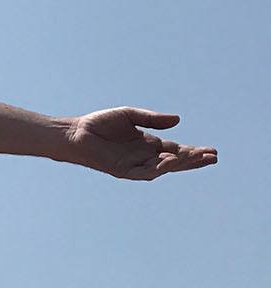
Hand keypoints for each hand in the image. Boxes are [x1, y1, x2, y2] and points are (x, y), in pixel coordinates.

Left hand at [64, 107, 217, 180]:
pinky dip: (158, 168)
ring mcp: (134, 165)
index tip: (212, 151)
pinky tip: (169, 161)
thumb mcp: (130, 116)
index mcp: (147, 144)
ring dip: (180, 164)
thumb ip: (152, 119)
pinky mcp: (122, 171)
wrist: (75, 133)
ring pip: (162, 168)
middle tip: (213, 158)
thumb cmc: (99, 124)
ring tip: (196, 157)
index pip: (176, 149)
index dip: (193, 151)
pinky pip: (144, 172)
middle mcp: (143, 156)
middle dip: (193, 160)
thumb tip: (178, 120)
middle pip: (174, 161)